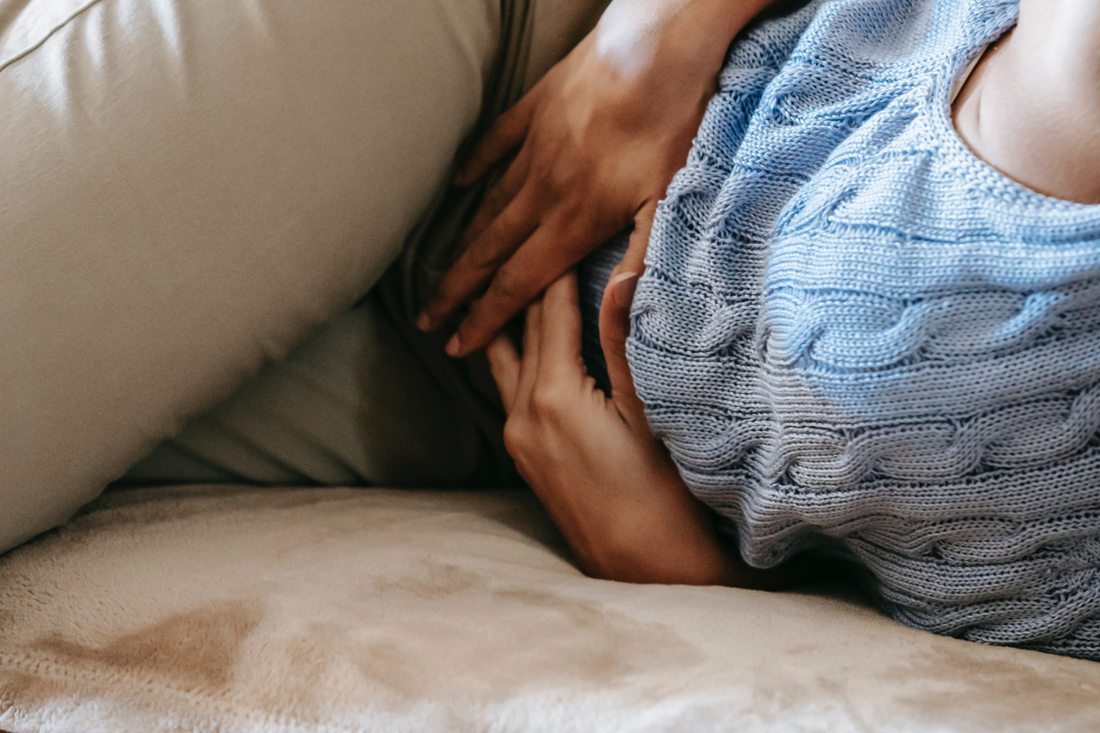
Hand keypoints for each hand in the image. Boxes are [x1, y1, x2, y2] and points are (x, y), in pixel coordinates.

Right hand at [419, 0, 774, 356]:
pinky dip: (475, 167)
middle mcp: (543, 191)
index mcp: (574, 221)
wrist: (657, 45)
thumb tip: (617, 310)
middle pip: (489, 252)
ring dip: (464, 242)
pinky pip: (495, 144)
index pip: (518, 283)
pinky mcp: (536, 110)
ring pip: (489, 206)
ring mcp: (534, 148)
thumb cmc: (672, 125)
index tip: (458, 342)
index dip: (486, 317)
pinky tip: (460, 184)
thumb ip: (639, 261)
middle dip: (457, 290)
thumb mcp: (669, 203)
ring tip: (444, 270)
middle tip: (429, 318)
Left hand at [486, 263, 775, 586]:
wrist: (643, 568)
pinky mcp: (522, 455)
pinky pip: (509, 388)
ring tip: (512, 282)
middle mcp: (523, 413)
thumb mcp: (647, 412)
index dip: (558, 267)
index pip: (550, 312)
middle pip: (522, 331)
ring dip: (512, 321)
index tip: (563, 227)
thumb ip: (624, 341)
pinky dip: (517, 356)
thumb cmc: (661, 493)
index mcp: (554, 395)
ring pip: (505, 360)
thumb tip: (620, 275)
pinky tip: (526, 344)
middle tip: (536, 239)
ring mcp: (517, 437)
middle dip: (530, 286)